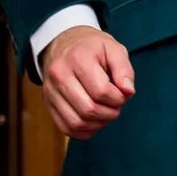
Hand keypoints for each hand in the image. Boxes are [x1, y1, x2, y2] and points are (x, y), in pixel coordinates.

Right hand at [39, 25, 135, 139]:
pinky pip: (65, 128)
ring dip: (98, 124)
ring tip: (106, 113)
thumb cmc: (92, 48)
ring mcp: (50, 91)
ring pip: (76, 122)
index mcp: (77, 58)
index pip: (101, 91)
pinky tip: (95, 121)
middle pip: (87, 109)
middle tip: (116, 107)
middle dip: (109, 113)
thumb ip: (124, 69)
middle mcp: (59, 75)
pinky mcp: (48, 103)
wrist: (64, 44)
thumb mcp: (113, 49)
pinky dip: (84, 131)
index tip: (123, 94)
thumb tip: (128, 92)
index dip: (118, 98)